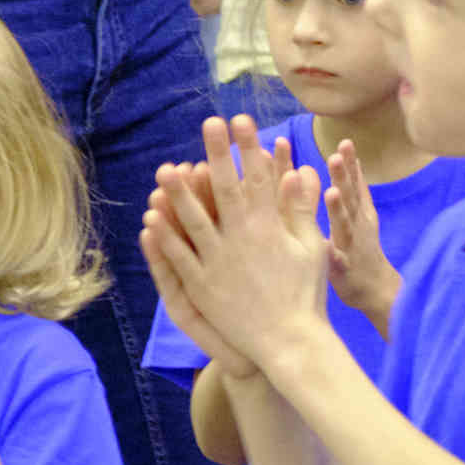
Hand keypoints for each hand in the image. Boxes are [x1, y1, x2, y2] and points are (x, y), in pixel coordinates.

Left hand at [154, 115, 332, 363]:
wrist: (289, 343)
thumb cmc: (306, 294)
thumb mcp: (312, 248)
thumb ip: (301, 209)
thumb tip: (299, 171)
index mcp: (271, 229)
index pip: (259, 178)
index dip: (250, 147)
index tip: (242, 121)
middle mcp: (242, 241)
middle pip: (225, 190)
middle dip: (217, 154)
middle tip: (209, 124)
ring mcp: (218, 264)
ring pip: (194, 221)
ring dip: (179, 193)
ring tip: (166, 167)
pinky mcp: (202, 287)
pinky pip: (179, 257)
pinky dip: (165, 236)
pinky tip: (152, 217)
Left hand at [322, 135, 405, 325]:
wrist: (377, 291)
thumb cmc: (361, 250)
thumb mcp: (361, 215)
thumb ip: (355, 188)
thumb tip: (351, 159)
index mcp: (358, 213)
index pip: (352, 183)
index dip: (349, 163)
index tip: (344, 141)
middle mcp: (357, 226)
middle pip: (350, 198)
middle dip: (343, 177)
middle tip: (336, 156)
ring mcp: (352, 248)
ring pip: (345, 226)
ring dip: (339, 209)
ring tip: (331, 191)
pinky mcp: (345, 270)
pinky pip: (339, 262)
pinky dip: (334, 254)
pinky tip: (328, 247)